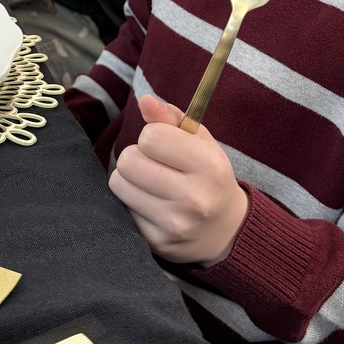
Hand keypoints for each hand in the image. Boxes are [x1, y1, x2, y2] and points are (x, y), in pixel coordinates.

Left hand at [109, 93, 248, 265]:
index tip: (164, 145)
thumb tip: (145, 100)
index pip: (151, 137)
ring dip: (129, 179)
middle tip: (155, 165)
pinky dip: (132, 203)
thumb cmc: (207, 175)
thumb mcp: (200, 141)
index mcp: (209, 166)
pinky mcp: (156, 242)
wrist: (226, 230)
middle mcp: (195, 199)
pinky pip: (121, 209)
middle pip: (128, 160)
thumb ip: (170, 117)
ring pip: (118, 183)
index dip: (152, 136)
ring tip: (152, 184)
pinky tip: (153, 206)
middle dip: (137, 157)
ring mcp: (174, 225)